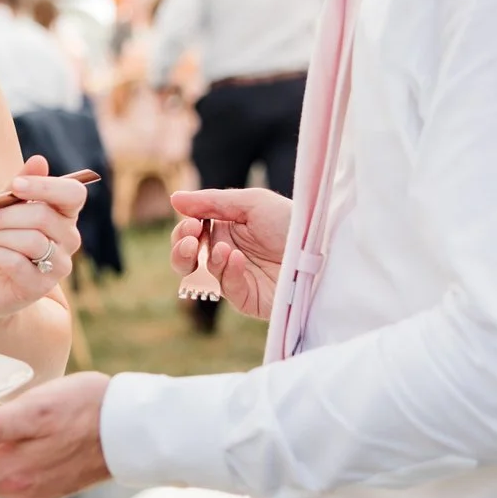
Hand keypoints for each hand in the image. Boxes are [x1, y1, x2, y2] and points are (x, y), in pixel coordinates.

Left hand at [0, 155, 84, 320]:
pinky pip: (18, 263)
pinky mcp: (40, 287)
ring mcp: (59, 265)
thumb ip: (15, 187)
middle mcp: (69, 238)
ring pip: (31, 240)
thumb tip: (39, 160)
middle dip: (3, 214)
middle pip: (44, 216)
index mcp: (63, 213)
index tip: (15, 187)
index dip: (46, 186)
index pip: (74, 193)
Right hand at [167, 186, 290, 319]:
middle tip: (190, 240)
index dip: (184, 229)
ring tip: (216, 248)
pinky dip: (226, 272)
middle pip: (186, 259)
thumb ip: (212, 201)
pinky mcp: (248, 298)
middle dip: (180, 249)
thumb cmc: (291, 221)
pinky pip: (227, 289)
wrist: (323, 247)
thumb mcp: (252, 202)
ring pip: (199, 277)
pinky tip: (235, 258)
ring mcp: (236, 277)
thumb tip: (174, 199)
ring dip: (202, 260)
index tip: (192, 222)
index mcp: (225, 229)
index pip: (190, 233)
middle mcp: (226, 254)